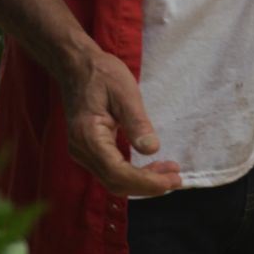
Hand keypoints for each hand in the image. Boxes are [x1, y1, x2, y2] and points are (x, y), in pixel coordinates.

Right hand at [60, 47, 181, 196]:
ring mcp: (83, 152)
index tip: (172, 179)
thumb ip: (137, 123)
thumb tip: (152, 149)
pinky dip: (134, 174)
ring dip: (143, 182)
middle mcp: (82, 150)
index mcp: (89, 136)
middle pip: (115, 183)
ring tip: (170, 172)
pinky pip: (112, 171)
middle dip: (148, 186)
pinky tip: (153, 167)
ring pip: (113, 180)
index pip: (118, 173)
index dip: (146, 182)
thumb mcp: (126, 94)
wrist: (77, 66)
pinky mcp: (90, 150)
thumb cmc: (102, 75)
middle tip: (176, 178)